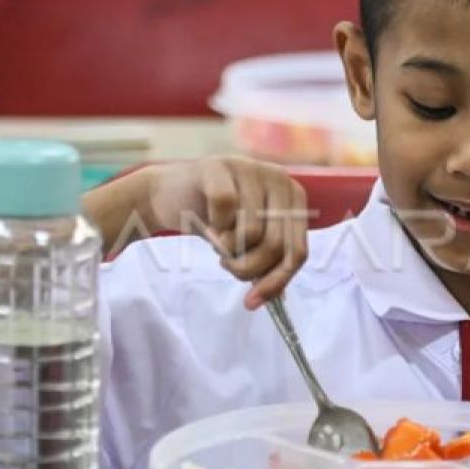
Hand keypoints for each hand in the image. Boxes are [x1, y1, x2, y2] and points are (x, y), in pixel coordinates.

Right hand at [146, 157, 308, 308]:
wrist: (171, 195)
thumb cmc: (217, 221)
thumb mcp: (248, 244)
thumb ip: (267, 264)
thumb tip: (278, 298)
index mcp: (294, 198)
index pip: (298, 251)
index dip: (276, 281)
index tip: (251, 302)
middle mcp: (279, 178)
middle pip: (277, 244)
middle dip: (248, 268)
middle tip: (228, 265)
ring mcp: (250, 168)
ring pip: (251, 231)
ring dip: (229, 250)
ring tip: (219, 242)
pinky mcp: (219, 166)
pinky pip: (225, 210)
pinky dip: (213, 228)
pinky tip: (207, 226)